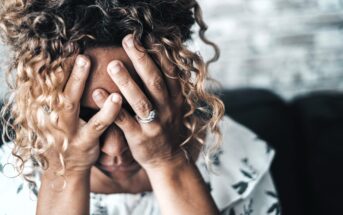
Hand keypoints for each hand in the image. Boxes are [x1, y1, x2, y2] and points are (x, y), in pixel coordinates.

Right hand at [43, 55, 122, 175]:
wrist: (65, 167)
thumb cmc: (68, 133)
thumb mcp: (61, 114)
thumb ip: (67, 94)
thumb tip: (77, 68)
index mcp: (49, 105)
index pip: (54, 80)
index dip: (62, 63)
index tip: (72, 45)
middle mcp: (53, 115)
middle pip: (58, 86)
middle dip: (69, 68)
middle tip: (80, 50)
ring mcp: (66, 129)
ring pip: (72, 103)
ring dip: (81, 83)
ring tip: (101, 67)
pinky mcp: (83, 141)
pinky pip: (96, 125)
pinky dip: (106, 111)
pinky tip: (117, 98)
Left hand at [93, 34, 187, 170]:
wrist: (167, 159)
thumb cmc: (165, 128)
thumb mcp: (173, 106)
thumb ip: (166, 86)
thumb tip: (158, 60)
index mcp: (175, 98)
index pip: (170, 72)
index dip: (159, 54)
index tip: (147, 36)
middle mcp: (167, 109)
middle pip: (154, 81)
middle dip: (141, 59)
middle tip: (127, 40)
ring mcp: (154, 124)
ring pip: (141, 101)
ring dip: (126, 82)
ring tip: (112, 64)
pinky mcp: (140, 138)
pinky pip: (124, 121)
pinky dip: (111, 107)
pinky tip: (96, 92)